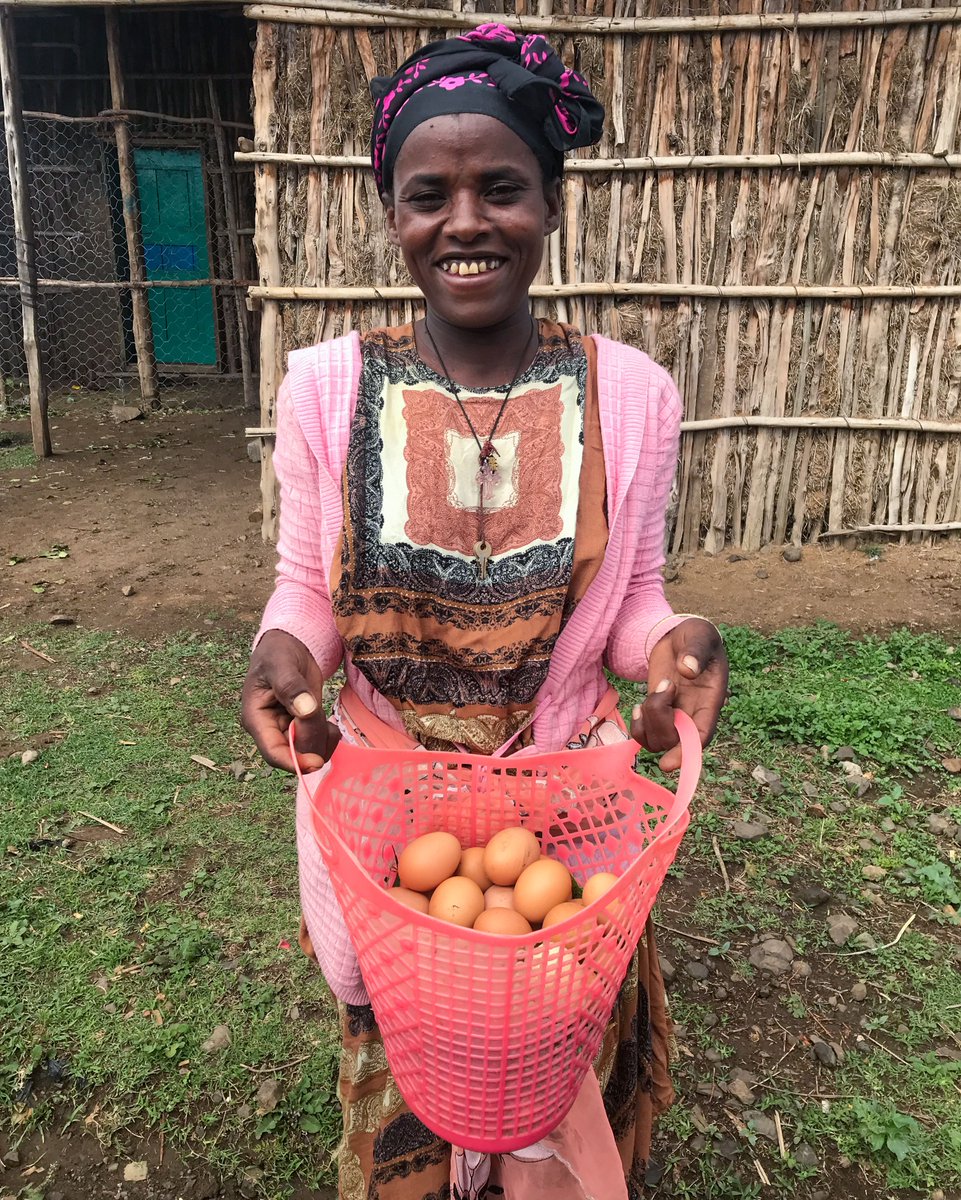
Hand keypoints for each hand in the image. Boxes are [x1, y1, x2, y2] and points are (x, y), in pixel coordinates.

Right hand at [240, 629, 340, 772]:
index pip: (272, 752)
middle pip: (293, 755)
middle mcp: (269, 730)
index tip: (317, 762)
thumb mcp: (282, 664)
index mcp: (256, 719)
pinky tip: (329, 723)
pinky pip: (316, 745)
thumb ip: (291, 686)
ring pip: (307, 753)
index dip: (294, 761)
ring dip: (323, 741)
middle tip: (326, 723)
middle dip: (313, 744)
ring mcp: (285, 731)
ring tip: (327, 720)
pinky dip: (327, 738)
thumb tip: (304, 709)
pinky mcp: (301, 729)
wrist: (289, 646)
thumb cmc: (278, 652)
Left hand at [630, 618, 728, 771]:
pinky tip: (638, 705)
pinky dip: (638, 726)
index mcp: (710, 701)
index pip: (701, 736)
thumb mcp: (700, 636)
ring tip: (652, 693)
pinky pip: (645, 734)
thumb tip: (687, 670)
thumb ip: (696, 651)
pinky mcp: (658, 712)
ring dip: (648, 721)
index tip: (668, 763)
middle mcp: (693, 715)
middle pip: (675, 741)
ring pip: (658, 742)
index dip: (687, 753)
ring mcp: (675, 716)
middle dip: (660, 720)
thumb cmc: (697, 635)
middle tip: (664, 685)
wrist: (680, 636)